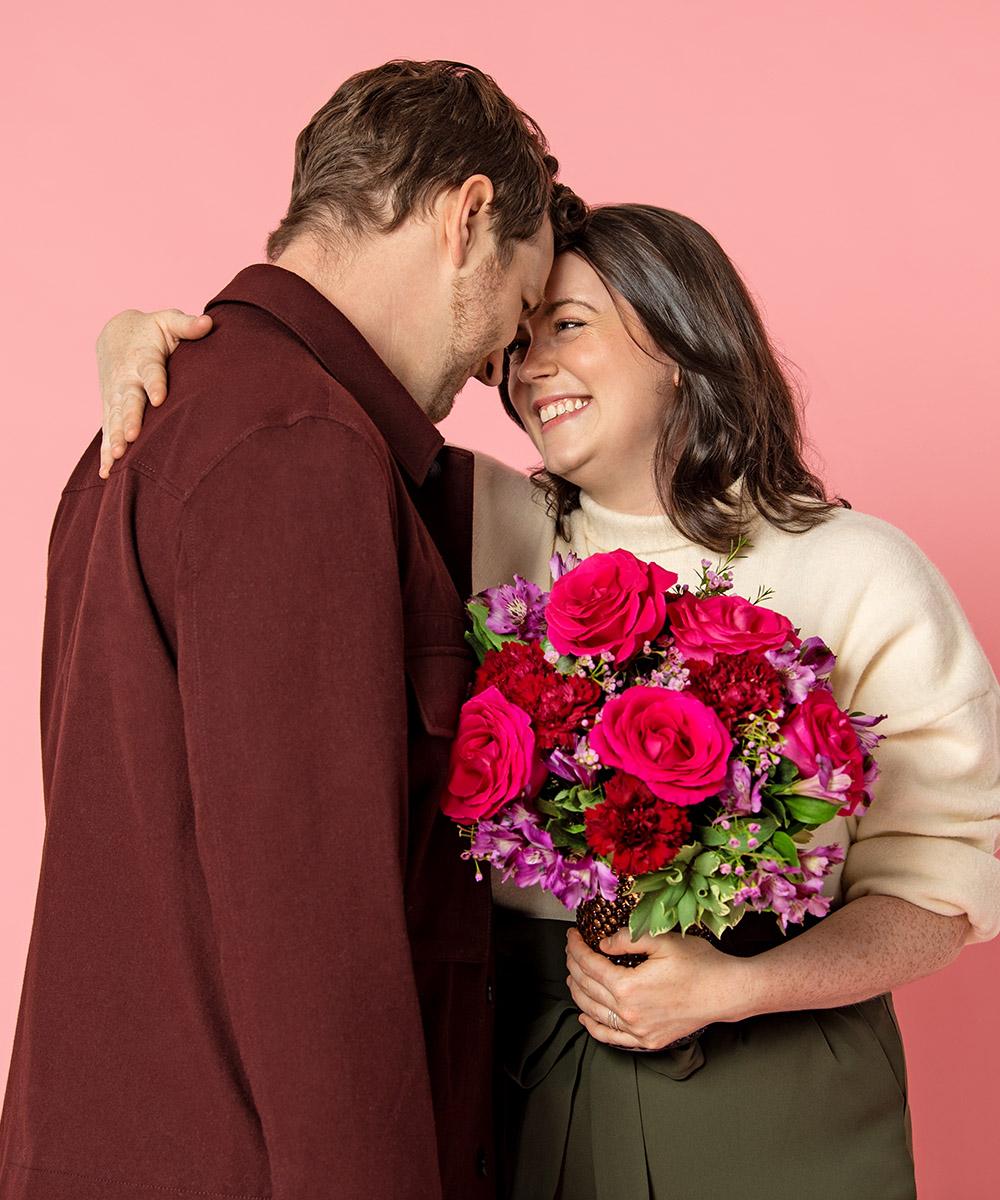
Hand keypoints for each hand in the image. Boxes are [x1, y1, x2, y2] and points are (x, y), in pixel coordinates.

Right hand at [97, 308, 212, 477]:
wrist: (115, 334)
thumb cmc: (152, 330)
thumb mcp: (168, 321)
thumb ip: (186, 324)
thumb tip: (208, 323)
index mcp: (144, 358)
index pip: (151, 371)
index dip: (155, 383)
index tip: (159, 397)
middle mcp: (126, 379)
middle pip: (128, 401)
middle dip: (129, 419)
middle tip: (131, 437)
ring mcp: (115, 396)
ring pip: (115, 419)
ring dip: (115, 438)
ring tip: (117, 457)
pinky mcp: (110, 408)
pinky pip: (108, 431)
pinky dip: (105, 452)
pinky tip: (107, 472)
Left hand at [565, 926, 748, 1050]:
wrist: (726, 991)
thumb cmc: (699, 964)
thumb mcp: (661, 941)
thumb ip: (626, 939)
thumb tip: (602, 943)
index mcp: (629, 987)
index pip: (589, 965)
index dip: (576, 948)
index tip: (572, 936)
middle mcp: (629, 1013)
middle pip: (587, 988)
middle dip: (574, 966)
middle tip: (571, 951)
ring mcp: (639, 1031)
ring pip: (594, 1014)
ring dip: (578, 994)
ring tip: (572, 977)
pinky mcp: (649, 1040)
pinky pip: (612, 1038)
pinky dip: (594, 1027)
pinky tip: (586, 1018)